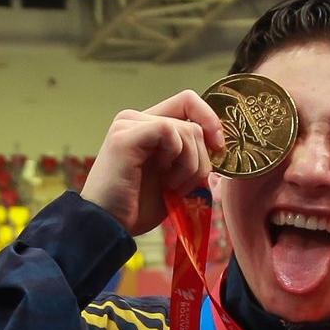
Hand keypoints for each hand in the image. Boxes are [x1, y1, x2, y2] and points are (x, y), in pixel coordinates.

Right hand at [80, 90, 225, 236]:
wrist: (110, 227)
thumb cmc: (137, 208)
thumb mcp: (174, 178)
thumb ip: (191, 156)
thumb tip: (220, 145)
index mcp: (146, 126)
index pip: (187, 102)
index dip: (210, 120)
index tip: (218, 148)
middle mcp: (135, 119)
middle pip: (192, 121)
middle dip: (201, 158)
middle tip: (183, 186)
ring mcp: (128, 125)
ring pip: (186, 129)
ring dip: (190, 165)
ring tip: (171, 187)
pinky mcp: (125, 135)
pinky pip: (169, 131)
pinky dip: (178, 159)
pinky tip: (165, 180)